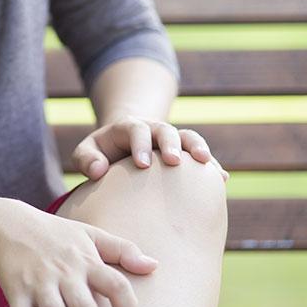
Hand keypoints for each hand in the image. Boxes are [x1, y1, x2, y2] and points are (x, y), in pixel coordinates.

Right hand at [0, 198, 158, 306]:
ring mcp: (38, 281)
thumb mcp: (90, 234)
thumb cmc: (57, 235)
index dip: (128, 306)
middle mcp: (63, 270)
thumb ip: (122, 250)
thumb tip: (155, 266)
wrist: (10, 225)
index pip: (115, 283)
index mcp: (85, 258)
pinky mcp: (15, 291)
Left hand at [72, 116, 229, 182]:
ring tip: (206, 163)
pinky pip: (200, 156)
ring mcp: (170, 140)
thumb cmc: (101, 153)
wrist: (121, 145)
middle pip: (165, 129)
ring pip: (187, 136)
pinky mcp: (183, 153)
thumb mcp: (86, 152)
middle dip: (170, 143)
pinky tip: (221, 178)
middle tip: (173, 161)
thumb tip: (98, 171)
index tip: (143, 164)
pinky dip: (211, 164)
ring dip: (197, 147)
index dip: (140, 144)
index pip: (135, 130)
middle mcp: (152, 130)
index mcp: (128, 128)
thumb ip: (85, 159)